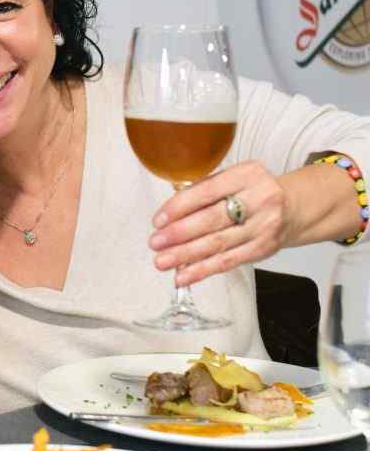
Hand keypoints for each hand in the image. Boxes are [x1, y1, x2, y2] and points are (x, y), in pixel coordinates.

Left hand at [148, 160, 291, 285]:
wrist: (294, 208)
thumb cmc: (252, 192)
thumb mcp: (233, 179)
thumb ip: (203, 191)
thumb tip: (168, 215)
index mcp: (247, 174)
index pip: (206, 191)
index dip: (179, 207)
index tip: (158, 220)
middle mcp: (259, 199)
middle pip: (212, 219)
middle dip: (179, 233)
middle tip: (155, 242)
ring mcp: (263, 226)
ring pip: (218, 243)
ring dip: (186, 255)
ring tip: (162, 261)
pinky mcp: (263, 248)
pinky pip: (228, 261)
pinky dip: (203, 270)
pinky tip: (183, 276)